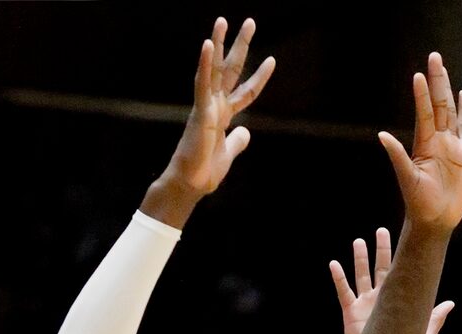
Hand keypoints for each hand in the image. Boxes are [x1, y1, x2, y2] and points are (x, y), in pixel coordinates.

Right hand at [165, 17, 274, 200]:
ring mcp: (206, 107)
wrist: (190, 185)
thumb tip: (246, 132)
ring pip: (213, 70)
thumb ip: (237, 142)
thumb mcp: (228, 155)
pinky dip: (205, 65)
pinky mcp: (199, 112)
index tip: (272, 60)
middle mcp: (214, 106)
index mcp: (223, 116)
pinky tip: (207, 45)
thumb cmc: (204, 172)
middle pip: (230, 70)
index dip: (259, 77)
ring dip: (218, 45)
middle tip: (250, 22)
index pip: (245, 91)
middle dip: (240, 46)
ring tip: (222, 21)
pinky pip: (202, 85)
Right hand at [330, 227, 453, 333]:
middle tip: (381, 231)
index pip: (400, 273)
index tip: (405, 238)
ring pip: (361, 275)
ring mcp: (364, 305)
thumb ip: (435, 318)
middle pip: (380, 268)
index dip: (401, 256)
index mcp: (397, 300)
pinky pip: (343, 292)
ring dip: (360, 259)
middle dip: (381, 250)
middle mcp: (380, 298)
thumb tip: (450, 304)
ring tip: (358, 241)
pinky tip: (334, 264)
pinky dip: (338, 278)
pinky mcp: (351, 313)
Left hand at [379, 52, 461, 232]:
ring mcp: (451, 145)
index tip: (418, 75)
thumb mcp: (407, 179)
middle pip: (439, 104)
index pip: (424, 113)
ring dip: (448, 90)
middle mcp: (437, 140)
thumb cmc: (419, 203)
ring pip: (451, 111)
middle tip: (434, 56)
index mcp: (424, 144)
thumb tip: (382, 136)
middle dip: (437, 81)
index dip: (422, 95)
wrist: (435, 219)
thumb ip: (398, 156)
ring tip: (444, 69)